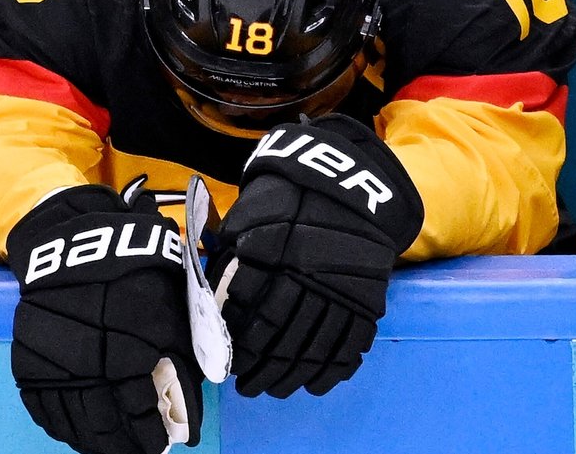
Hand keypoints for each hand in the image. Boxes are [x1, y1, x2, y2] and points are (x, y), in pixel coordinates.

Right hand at [7, 182, 201, 453]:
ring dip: (94, 443)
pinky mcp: (28, 363)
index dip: (152, 438)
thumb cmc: (135, 275)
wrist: (76, 246)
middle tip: (138, 452)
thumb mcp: (172, 312)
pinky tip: (78, 433)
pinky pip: (43, 410)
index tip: (163, 446)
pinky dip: (62, 428)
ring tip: (111, 447)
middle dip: (125, 447)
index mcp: (129, 353)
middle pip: (105, 427)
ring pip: (73, 424)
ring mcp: (53, 367)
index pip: (141, 416)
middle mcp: (87, 367)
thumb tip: (189, 415)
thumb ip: (183, 363)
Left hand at [207, 113, 422, 397]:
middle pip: (281, 339)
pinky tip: (314, 384)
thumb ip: (229, 255)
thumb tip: (208, 296)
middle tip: (246, 387)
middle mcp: (307, 279)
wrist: (347, 186)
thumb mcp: (247, 215)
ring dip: (291, 375)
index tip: (227, 363)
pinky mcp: (366, 300)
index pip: (253, 315)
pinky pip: (350, 345)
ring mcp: (340, 292)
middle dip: (260, 369)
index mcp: (275, 257)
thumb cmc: (286, 199)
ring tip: (274, 389)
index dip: (239, 346)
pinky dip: (332, 370)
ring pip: (313, 348)